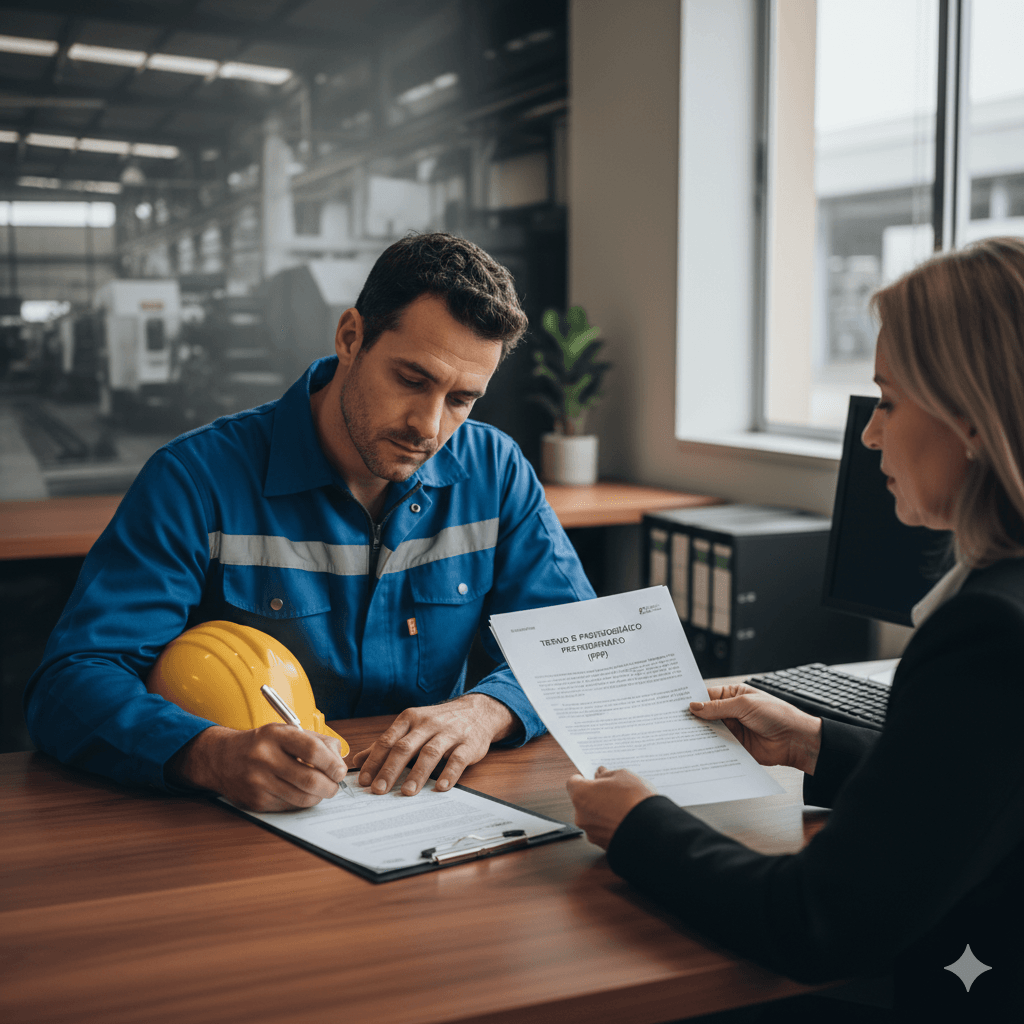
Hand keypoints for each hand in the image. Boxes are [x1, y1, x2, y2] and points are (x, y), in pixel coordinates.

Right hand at [167, 724, 347, 811]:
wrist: (222, 758)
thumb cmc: (262, 744)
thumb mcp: (286, 731)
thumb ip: (317, 741)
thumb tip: (339, 759)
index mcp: (275, 735)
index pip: (312, 751)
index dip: (332, 763)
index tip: (340, 770)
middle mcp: (264, 758)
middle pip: (309, 779)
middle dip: (330, 786)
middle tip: (335, 785)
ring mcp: (258, 782)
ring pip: (301, 797)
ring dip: (319, 797)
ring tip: (322, 790)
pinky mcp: (255, 801)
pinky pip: (289, 806)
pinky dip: (301, 802)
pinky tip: (302, 794)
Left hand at [351, 693, 516, 795]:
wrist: (477, 711)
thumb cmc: (439, 722)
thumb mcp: (412, 727)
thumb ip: (387, 743)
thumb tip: (358, 760)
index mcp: (410, 719)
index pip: (388, 740)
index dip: (374, 760)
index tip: (364, 780)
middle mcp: (428, 724)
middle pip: (405, 747)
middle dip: (390, 769)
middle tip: (379, 790)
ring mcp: (449, 733)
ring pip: (430, 753)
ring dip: (417, 773)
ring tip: (407, 792)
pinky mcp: (468, 744)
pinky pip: (458, 759)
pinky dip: (449, 773)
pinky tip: (441, 787)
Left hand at [566, 767, 656, 849]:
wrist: (652, 832)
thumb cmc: (635, 801)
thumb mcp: (623, 776)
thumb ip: (607, 774)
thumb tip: (601, 774)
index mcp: (581, 795)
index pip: (573, 782)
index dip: (584, 778)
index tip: (594, 778)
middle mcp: (581, 816)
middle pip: (582, 801)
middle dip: (595, 795)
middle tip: (614, 791)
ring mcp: (592, 833)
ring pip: (593, 817)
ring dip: (603, 812)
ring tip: (623, 806)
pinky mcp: (603, 846)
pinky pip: (603, 831)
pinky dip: (610, 825)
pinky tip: (625, 819)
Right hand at [689, 682, 821, 773]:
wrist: (796, 740)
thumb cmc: (777, 714)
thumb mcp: (745, 704)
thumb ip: (718, 707)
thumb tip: (695, 706)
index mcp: (733, 695)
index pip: (707, 696)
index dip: (692, 700)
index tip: (676, 704)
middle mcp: (731, 712)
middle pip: (706, 715)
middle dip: (693, 718)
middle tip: (675, 721)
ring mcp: (733, 730)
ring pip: (710, 732)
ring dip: (700, 734)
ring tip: (683, 735)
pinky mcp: (735, 747)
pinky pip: (718, 747)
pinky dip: (710, 748)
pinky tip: (699, 748)